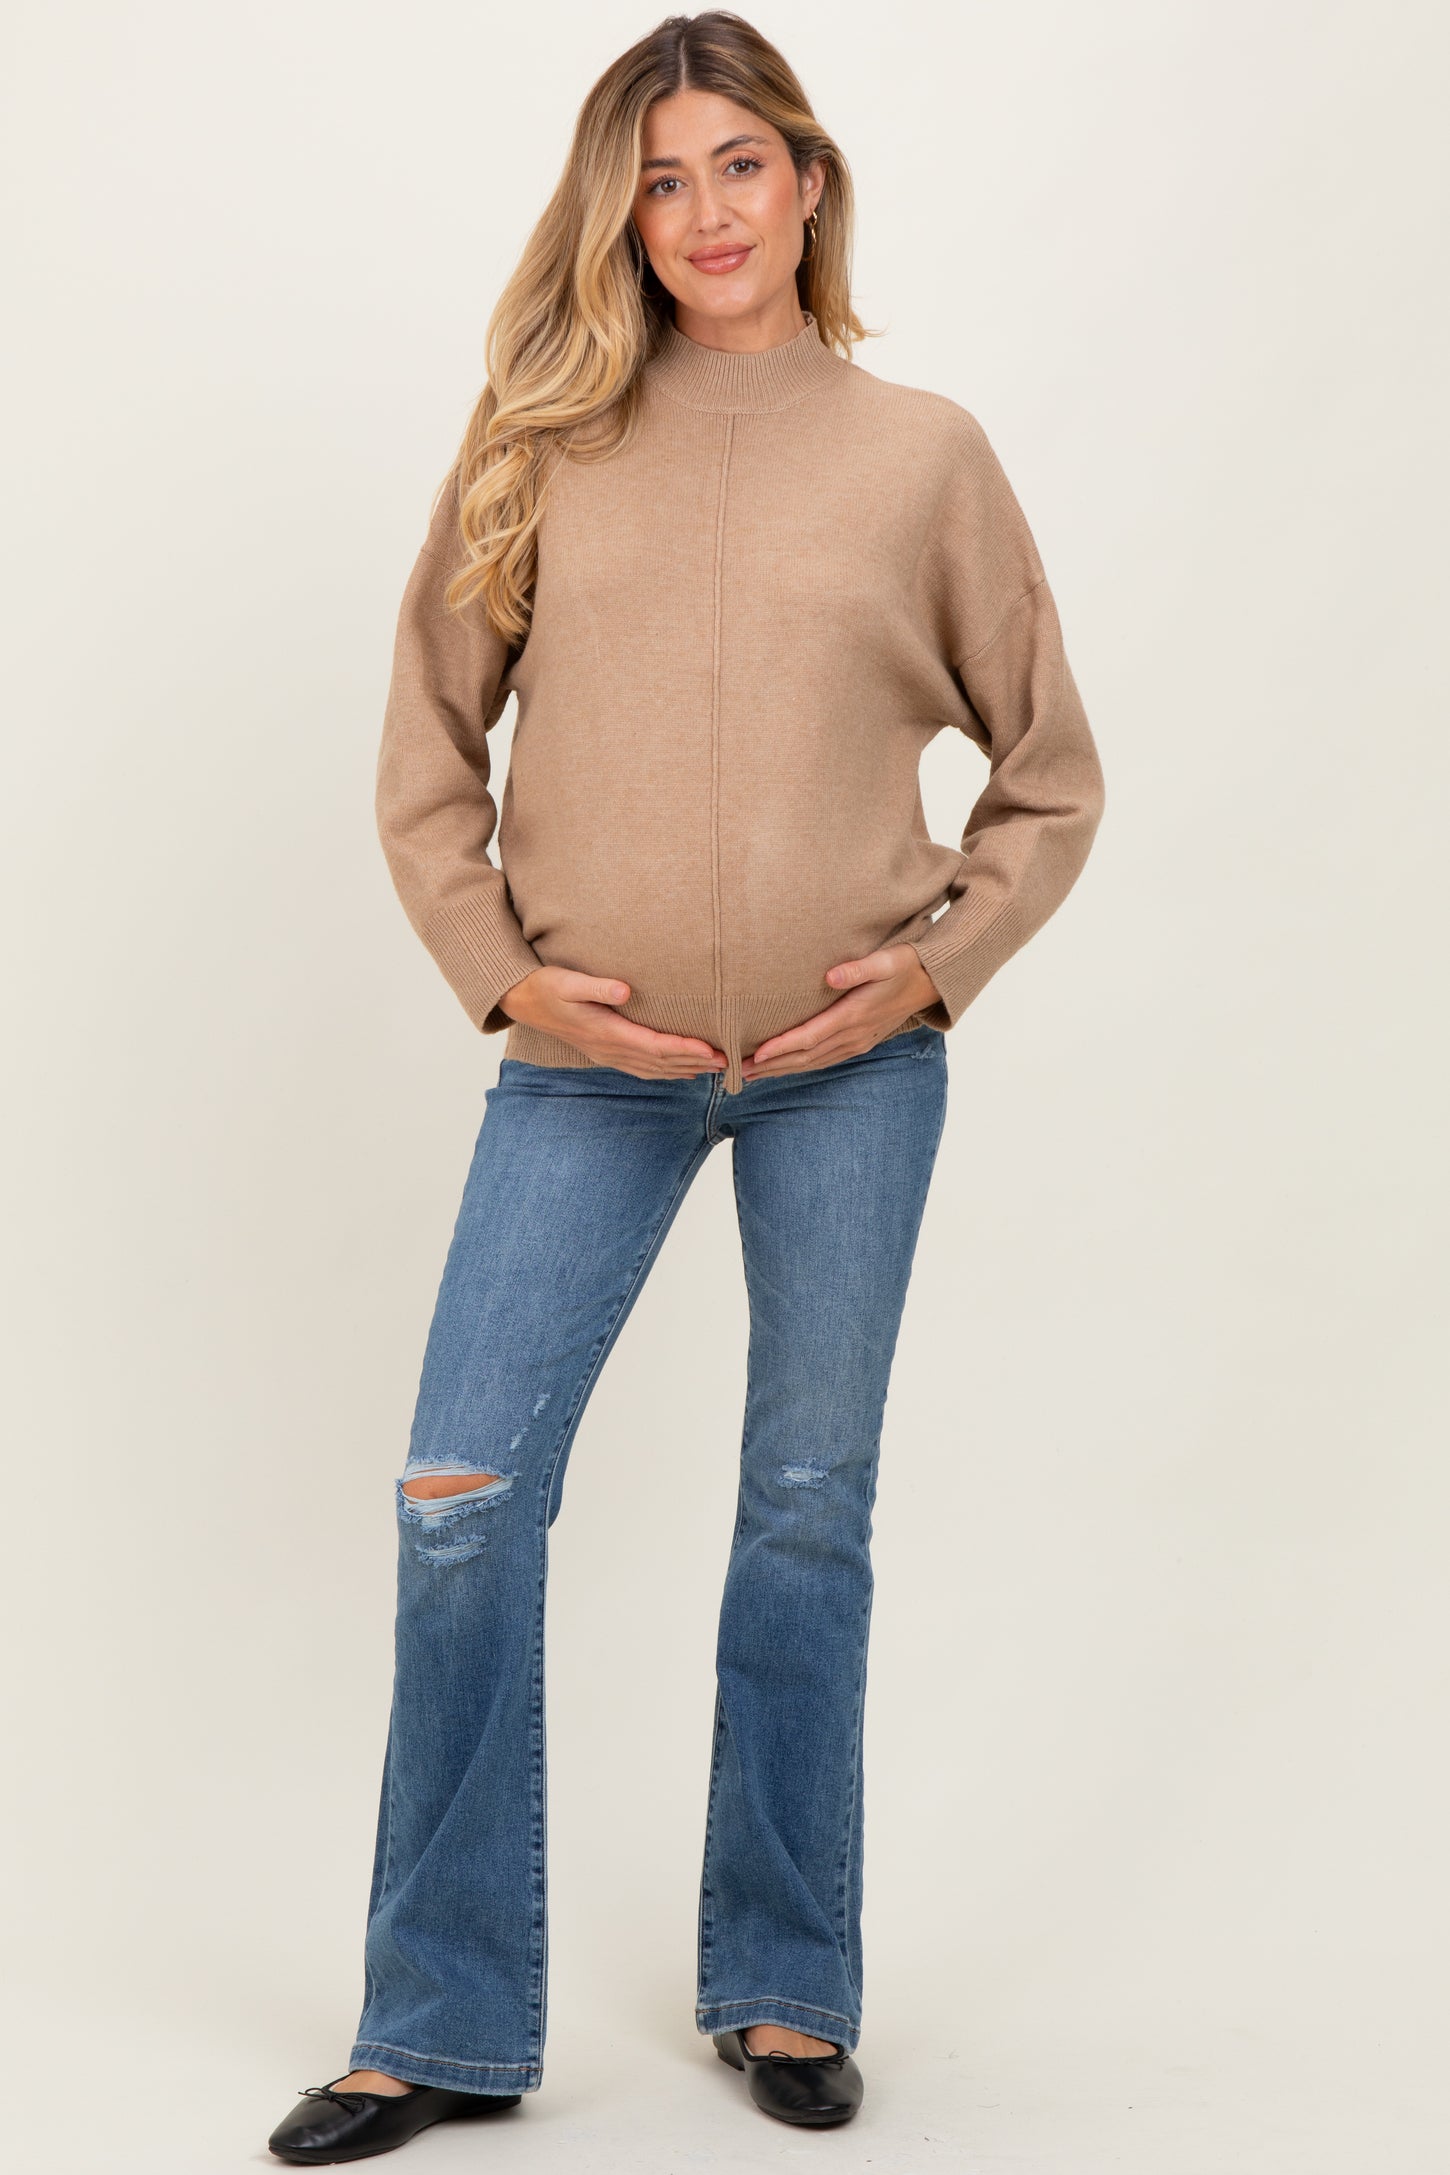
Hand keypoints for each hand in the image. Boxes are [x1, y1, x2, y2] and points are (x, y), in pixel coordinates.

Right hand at [499, 965, 727, 1078]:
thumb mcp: (569, 981)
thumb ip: (598, 986)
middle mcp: (610, 1049)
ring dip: (684, 1070)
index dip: (684, 1049)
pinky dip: (666, 1071)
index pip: (654, 1046)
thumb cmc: (548, 986)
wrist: (523, 1001)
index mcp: (606, 1033)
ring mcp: (607, 1054)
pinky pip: (642, 1068)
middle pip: (660, 1062)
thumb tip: (624, 990)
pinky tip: (682, 1071)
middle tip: (727, 1062)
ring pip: (653, 1069)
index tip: (710, 1050)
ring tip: (714, 1069)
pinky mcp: (605, 1052)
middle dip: (694, 1062)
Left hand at [740, 944, 941, 1080]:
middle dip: (771, 1065)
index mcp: (854, 1015)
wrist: (932, 982)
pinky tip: (785, 1067)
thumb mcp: (885, 960)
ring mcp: (857, 1042)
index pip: (810, 1037)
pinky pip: (825, 1060)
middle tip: (739, 1071)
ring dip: (782, 1069)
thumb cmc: (905, 965)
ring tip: (753, 1074)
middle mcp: (853, 1035)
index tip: (755, 1053)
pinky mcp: (859, 1043)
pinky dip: (801, 1066)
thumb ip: (857, 969)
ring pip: (813, 1062)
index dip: (781, 1047)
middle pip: (805, 1056)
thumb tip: (830, 976)